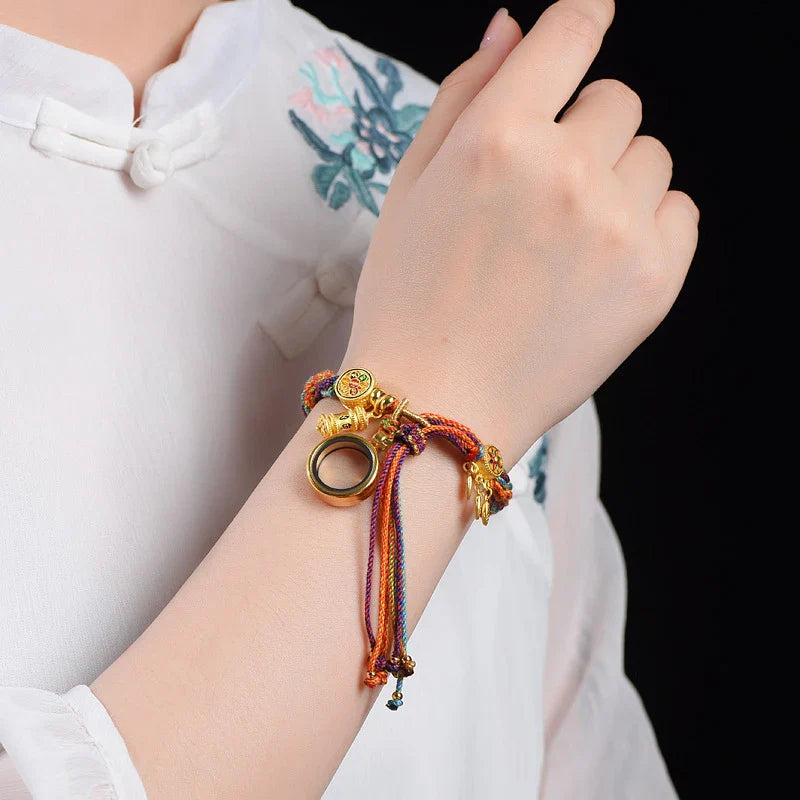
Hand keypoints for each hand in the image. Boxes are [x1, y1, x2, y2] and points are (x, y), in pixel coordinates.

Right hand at [341, 0, 698, 463]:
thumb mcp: (410, 187)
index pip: (572, 32)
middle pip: (617, 100)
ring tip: (564, 240)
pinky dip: (647, 226)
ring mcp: (617, 229)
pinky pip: (681, 212)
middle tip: (540, 194)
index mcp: (497, 139)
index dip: (581, 21)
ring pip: (652, 157)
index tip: (584, 26)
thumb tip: (512, 26)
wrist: (436, 403)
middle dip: (582, 131)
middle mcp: (564, 172)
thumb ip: (464, 95)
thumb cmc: (410, 299)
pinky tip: (596, 265)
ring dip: (615, 180)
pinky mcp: (654, 282)